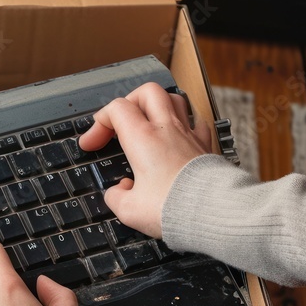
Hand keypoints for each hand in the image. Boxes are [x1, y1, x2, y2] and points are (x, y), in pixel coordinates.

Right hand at [79, 82, 211, 237]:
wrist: (212, 213)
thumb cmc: (173, 209)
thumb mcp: (129, 210)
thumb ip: (115, 197)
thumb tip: (117, 192)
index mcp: (142, 139)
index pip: (116, 109)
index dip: (99, 123)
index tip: (93, 144)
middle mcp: (166, 130)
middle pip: (146, 92)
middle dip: (128, 102)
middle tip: (120, 122)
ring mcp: (189, 134)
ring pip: (174, 99)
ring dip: (157, 106)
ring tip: (147, 122)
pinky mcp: (206, 146)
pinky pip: (196, 121)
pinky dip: (184, 123)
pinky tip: (179, 136)